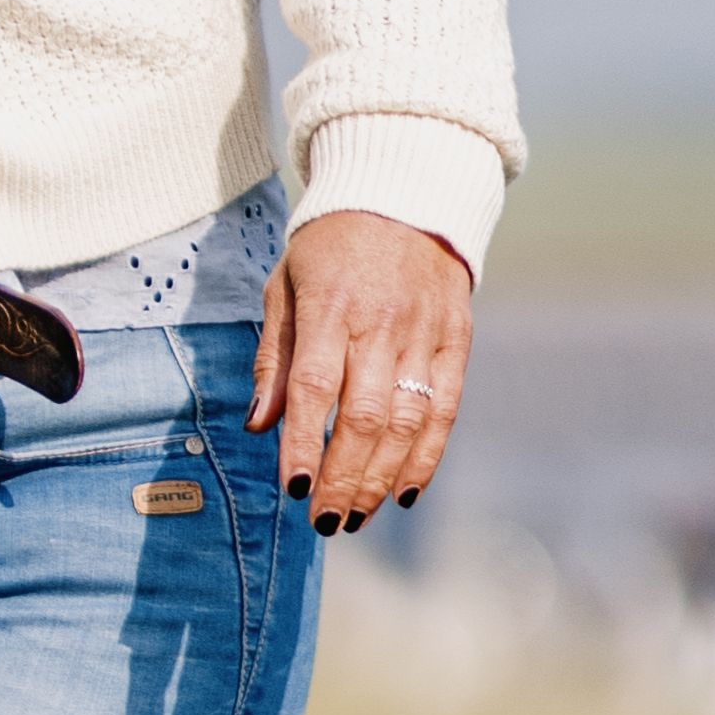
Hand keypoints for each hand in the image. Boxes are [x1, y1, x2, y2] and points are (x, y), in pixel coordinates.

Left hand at [251, 211, 472, 533]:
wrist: (404, 192)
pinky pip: (446, 409)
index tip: (295, 490)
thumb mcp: (285, 286)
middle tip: (325, 522)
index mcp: (331, 307)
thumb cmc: (330, 247)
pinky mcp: (456, 339)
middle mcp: (382, 324)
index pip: (316, 388)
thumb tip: (259, 425)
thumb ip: (274, 357)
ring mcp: (424, 333)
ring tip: (356, 517)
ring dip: (381, 478)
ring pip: (408, 422)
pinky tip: (404, 492)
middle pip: (366, 417)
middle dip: (344, 478)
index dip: (306, 443)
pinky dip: (427, 456)